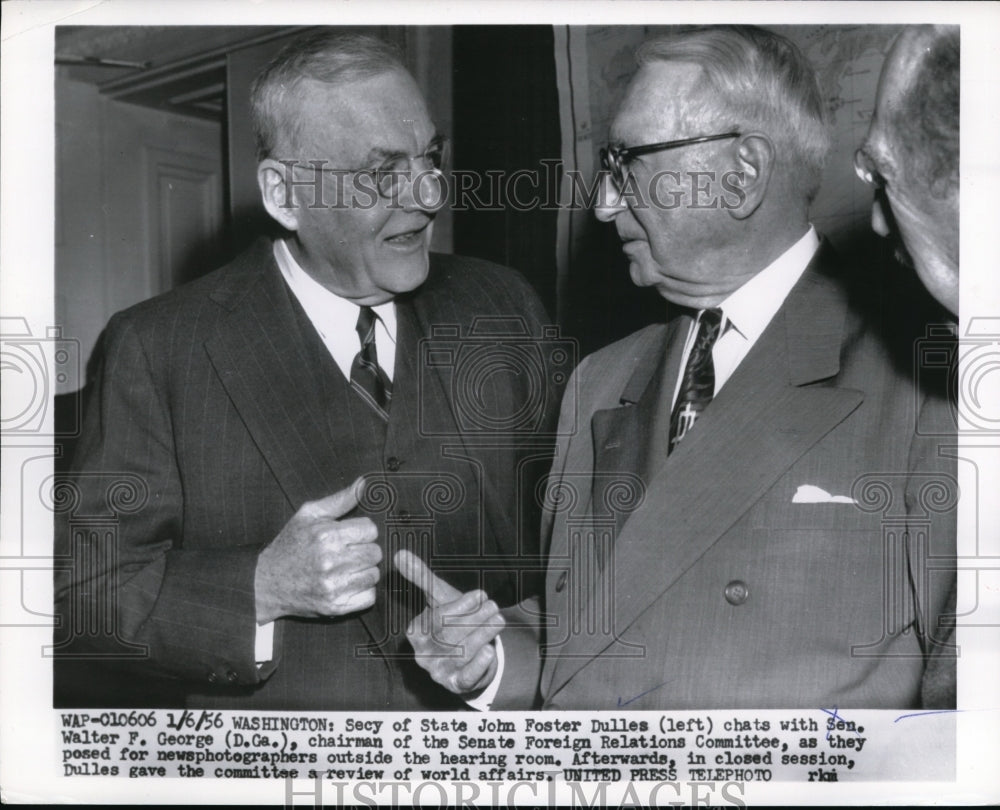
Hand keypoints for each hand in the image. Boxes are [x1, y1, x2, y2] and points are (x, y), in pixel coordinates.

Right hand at [254, 478, 380, 622]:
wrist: (266, 582)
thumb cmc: (290, 545)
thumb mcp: (308, 515)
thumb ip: (339, 500)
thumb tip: (363, 484)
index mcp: (326, 535)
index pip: (370, 530)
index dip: (362, 532)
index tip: (351, 537)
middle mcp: (331, 561)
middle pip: (375, 552)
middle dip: (364, 551)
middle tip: (348, 553)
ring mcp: (333, 586)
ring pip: (374, 574)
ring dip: (364, 571)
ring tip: (346, 569)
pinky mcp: (335, 606)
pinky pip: (369, 597)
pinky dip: (362, 592)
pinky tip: (346, 584)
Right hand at [395, 549, 503, 694]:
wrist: (468, 652)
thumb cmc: (451, 620)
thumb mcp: (438, 597)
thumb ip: (420, 576)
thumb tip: (398, 553)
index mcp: (415, 631)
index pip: (437, 618)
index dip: (460, 606)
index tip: (480, 594)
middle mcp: (423, 653)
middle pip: (449, 635)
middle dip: (474, 618)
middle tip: (493, 606)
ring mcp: (438, 671)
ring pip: (462, 652)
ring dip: (483, 634)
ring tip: (499, 619)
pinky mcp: (455, 684)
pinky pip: (466, 677)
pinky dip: (478, 665)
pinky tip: (489, 652)